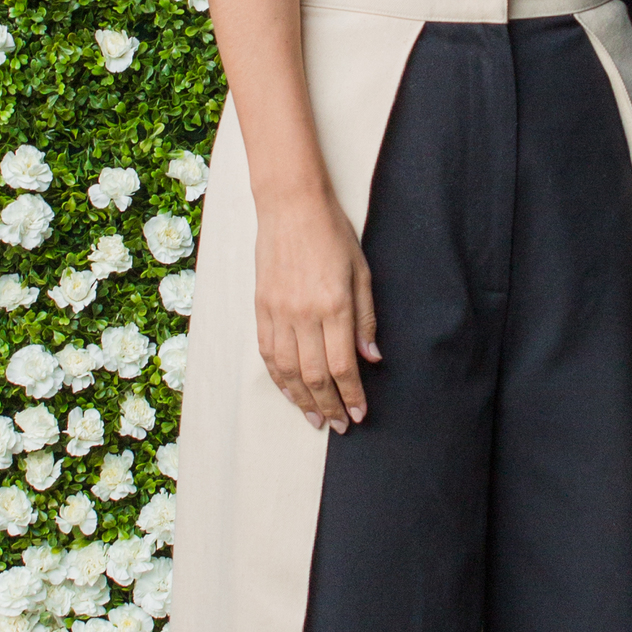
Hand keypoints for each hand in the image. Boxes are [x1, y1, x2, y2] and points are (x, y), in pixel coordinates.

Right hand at [253, 184, 379, 429]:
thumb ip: (366, 319)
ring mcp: (278, 312)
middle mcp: (303, 314)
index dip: (351, 395)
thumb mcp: (361, 272)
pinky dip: (279, 378)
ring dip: (301, 400)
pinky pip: (268, 354)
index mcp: (334, 305)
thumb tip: (371, 358)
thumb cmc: (332, 234)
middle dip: (328, 406)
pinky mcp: (260, 308)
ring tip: (314, 418)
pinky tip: (289, 391)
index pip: (343, 365)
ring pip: (288, 371)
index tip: (359, 414)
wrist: (290, 206)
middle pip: (314, 376)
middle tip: (339, 425)